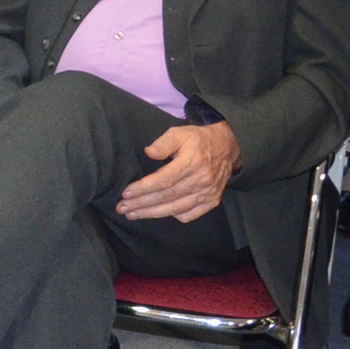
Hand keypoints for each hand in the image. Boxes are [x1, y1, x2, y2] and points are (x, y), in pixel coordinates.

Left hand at [118, 121, 241, 222]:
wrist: (228, 147)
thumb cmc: (197, 140)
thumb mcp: (179, 133)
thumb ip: (163, 143)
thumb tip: (148, 153)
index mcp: (191, 163)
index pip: (163, 181)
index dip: (143, 189)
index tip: (125, 194)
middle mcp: (200, 181)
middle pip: (166, 197)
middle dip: (141, 204)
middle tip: (122, 208)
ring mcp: (208, 194)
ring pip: (175, 209)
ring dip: (152, 214)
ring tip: (133, 214)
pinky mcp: (212, 202)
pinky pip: (189, 215)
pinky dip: (173, 216)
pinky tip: (158, 212)